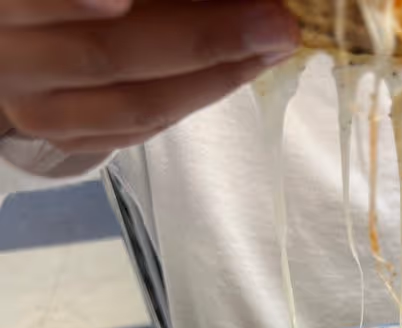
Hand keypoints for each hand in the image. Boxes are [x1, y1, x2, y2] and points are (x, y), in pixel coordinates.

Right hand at [0, 0, 298, 153]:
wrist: (21, 28)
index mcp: (6, 5)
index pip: (56, 1)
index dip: (89, 0)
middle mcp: (14, 62)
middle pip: (109, 57)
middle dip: (203, 38)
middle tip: (273, 20)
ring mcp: (41, 110)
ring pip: (136, 107)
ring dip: (216, 77)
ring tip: (271, 44)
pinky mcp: (71, 137)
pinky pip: (142, 128)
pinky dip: (198, 95)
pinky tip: (242, 67)